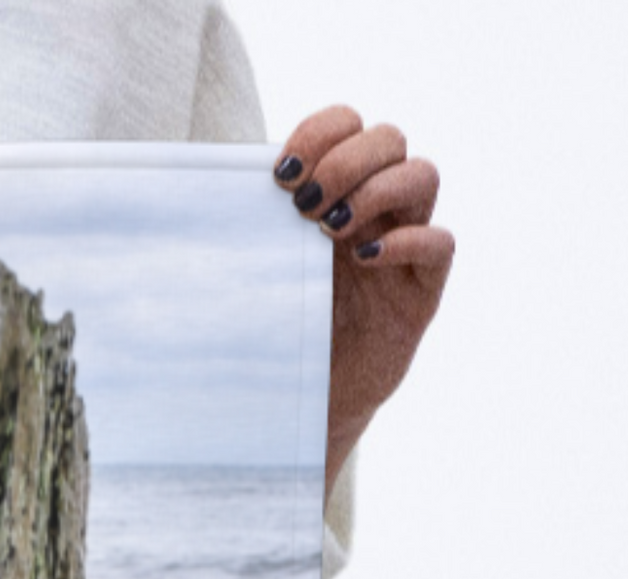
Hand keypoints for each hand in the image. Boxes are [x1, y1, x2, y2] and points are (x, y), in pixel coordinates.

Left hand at [272, 107, 453, 496]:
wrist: (300, 406)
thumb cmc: (273, 333)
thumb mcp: (255, 272)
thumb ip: (247, 229)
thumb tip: (187, 194)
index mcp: (335, 192)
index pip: (348, 124)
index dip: (323, 131)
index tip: (280, 173)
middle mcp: (376, 210)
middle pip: (389, 138)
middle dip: (346, 159)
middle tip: (303, 206)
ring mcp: (404, 246)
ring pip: (423, 176)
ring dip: (377, 189)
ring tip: (331, 230)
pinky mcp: (422, 291)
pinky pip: (441, 243)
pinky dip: (408, 240)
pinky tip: (365, 260)